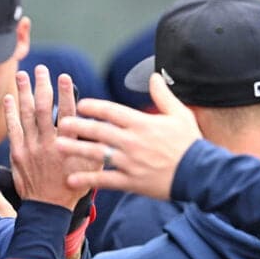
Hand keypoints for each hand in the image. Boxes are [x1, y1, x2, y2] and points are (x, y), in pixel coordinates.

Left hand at [6, 66, 95, 209]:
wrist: (49, 208)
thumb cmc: (74, 186)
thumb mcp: (92, 165)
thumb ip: (94, 142)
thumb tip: (96, 121)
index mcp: (70, 145)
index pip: (69, 113)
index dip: (67, 93)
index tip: (64, 77)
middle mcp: (50, 144)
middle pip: (45, 108)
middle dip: (43, 86)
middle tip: (41, 68)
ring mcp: (32, 148)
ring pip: (27, 115)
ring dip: (24, 93)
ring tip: (22, 75)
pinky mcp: (18, 154)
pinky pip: (13, 129)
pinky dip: (10, 112)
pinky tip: (10, 98)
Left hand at [55, 73, 201, 199]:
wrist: (202, 174)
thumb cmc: (191, 143)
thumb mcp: (180, 114)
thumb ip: (164, 96)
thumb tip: (155, 76)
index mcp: (143, 123)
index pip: (113, 111)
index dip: (94, 107)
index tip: (80, 104)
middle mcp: (133, 141)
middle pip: (100, 131)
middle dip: (78, 126)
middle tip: (60, 123)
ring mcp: (131, 162)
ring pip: (98, 154)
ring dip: (76, 149)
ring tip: (58, 146)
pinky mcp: (132, 181)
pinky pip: (105, 180)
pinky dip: (88, 180)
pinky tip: (71, 179)